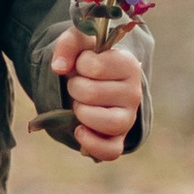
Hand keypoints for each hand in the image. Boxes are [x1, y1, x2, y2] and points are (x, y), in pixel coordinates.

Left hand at [49, 26, 143, 165]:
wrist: (93, 80)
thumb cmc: (88, 60)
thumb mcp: (80, 42)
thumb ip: (69, 44)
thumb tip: (59, 67)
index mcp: (128, 65)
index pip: (95, 66)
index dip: (80, 64)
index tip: (84, 64)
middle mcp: (134, 93)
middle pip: (93, 94)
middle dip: (75, 88)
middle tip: (79, 85)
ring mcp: (128, 118)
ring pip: (108, 123)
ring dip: (82, 113)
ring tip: (80, 105)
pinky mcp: (119, 139)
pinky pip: (110, 151)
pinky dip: (91, 144)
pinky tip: (79, 130)